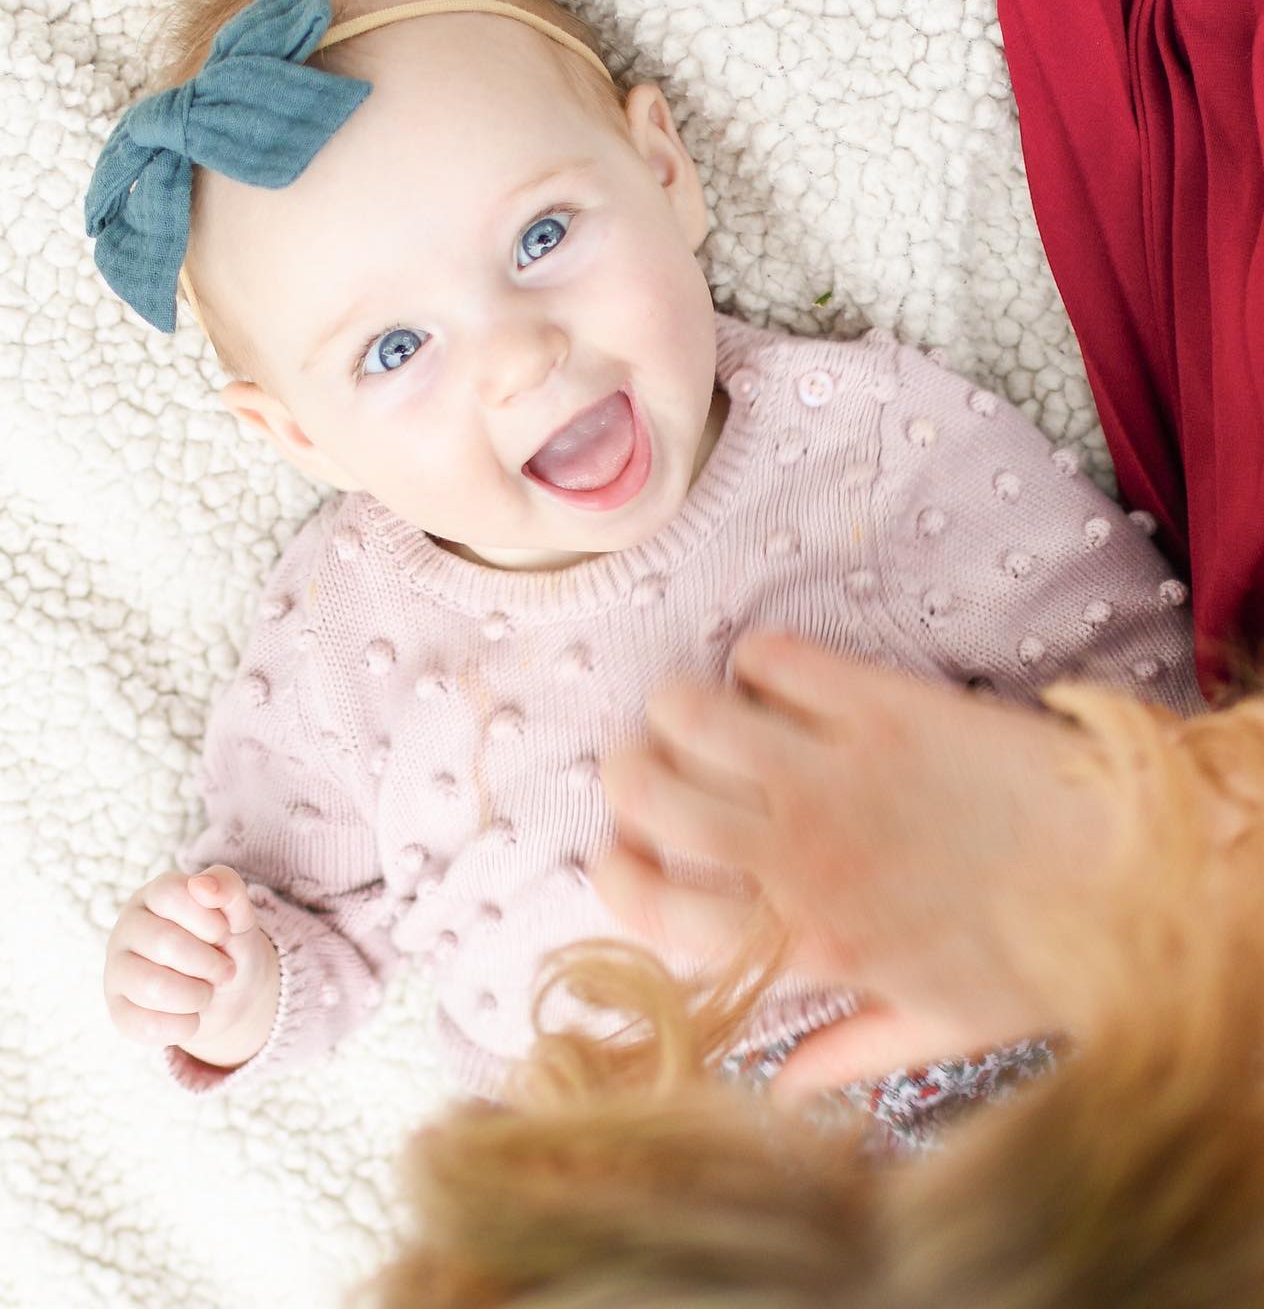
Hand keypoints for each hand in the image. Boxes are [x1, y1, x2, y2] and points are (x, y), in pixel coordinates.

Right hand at [103, 864, 279, 1065]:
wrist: (226, 993)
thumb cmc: (226, 944)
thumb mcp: (239, 914)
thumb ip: (229, 888)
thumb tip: (202, 885)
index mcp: (154, 895)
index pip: (171, 894)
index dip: (208, 919)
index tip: (224, 933)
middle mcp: (127, 928)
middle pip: (164, 943)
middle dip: (208, 963)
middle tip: (225, 971)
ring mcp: (116, 969)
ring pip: (151, 987)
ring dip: (196, 996)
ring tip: (206, 992)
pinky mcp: (117, 1010)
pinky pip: (145, 1025)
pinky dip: (183, 1025)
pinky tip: (192, 1015)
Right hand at [592, 634, 1105, 1089]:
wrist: (1137, 868)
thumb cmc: (1045, 956)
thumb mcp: (943, 1026)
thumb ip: (846, 1053)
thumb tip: (774, 1095)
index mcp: (806, 940)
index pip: (653, 909)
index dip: (614, 875)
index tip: (624, 856)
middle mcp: (800, 852)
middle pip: (646, 792)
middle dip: (628, 775)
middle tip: (652, 770)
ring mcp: (835, 768)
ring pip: (687, 712)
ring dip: (677, 710)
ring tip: (702, 716)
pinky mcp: (878, 701)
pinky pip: (770, 656)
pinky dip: (755, 660)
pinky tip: (779, 681)